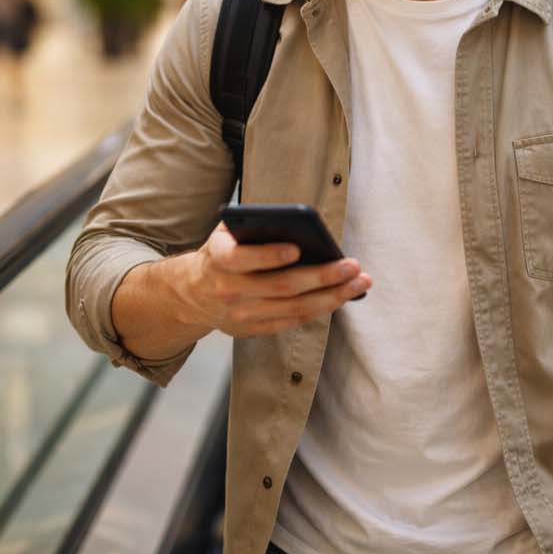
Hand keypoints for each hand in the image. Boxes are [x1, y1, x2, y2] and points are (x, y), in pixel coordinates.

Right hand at [177, 222, 370, 338]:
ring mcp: (241, 315)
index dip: (269, 256)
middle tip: (352, 266)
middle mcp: (228, 290)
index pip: (241, 259)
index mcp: (218, 259)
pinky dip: (319, 309)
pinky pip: (292, 322)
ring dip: (331, 297)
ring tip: (358, 282)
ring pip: (294, 309)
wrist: (194, 293)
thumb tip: (299, 224)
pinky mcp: (253, 330)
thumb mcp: (227, 233)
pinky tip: (341, 296)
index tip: (297, 248)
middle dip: (321, 276)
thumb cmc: (223, 252)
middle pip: (281, 287)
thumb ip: (253, 227)